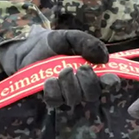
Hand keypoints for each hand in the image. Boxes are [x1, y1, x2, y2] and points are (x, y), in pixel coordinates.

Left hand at [0, 27, 118, 107]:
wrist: (27, 48)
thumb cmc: (52, 43)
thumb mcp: (70, 37)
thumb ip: (87, 42)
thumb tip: (104, 58)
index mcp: (91, 70)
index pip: (108, 81)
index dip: (111, 82)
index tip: (109, 78)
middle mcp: (81, 85)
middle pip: (92, 94)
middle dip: (88, 82)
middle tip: (80, 68)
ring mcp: (65, 93)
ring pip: (74, 99)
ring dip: (70, 84)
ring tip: (62, 71)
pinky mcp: (50, 98)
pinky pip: (56, 101)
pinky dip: (53, 89)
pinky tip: (49, 79)